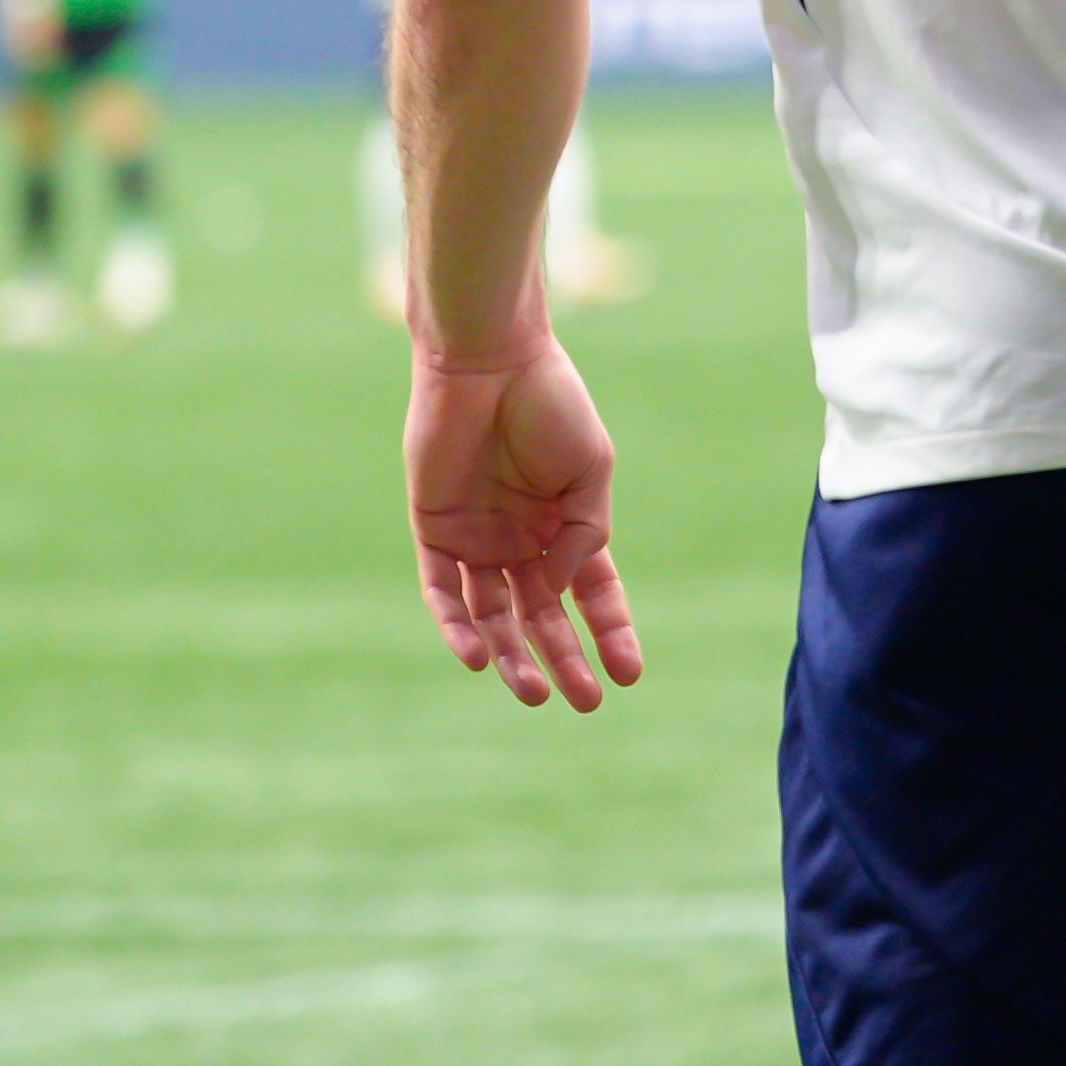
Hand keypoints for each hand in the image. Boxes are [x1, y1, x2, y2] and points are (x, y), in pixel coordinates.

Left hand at [405, 336, 642, 710]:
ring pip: (495, 616)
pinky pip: (444, 592)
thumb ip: (583, 535)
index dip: (612, 633)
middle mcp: (524, 540)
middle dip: (565, 660)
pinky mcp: (435, 533)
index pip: (593, 594)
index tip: (629, 675)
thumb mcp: (591, 472)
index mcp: (569, 525)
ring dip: (513, 656)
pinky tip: (478, 656)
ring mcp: (479, 540)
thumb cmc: (552, 406)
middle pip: (543, 616)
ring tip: (534, 692)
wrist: (489, 363)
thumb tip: (556, 596)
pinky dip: (458, 626)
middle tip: (584, 702)